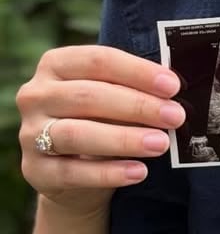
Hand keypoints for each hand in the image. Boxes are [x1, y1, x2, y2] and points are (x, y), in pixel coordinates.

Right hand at [16, 46, 184, 212]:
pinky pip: (72, 172)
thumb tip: (174, 92)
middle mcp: (36, 95)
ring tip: (160, 144)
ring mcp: (29, 134)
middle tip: (174, 116)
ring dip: (124, 139)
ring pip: (78, 133)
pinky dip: (109, 173)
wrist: (70, 172)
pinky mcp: (35, 170)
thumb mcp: (112, 99)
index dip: (137, 72)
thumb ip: (134, 89)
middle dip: (138, 106)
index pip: (98, 60)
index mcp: (56, 65)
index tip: (173, 86)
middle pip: (89, 96)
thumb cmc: (100, 121)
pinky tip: (138, 171)